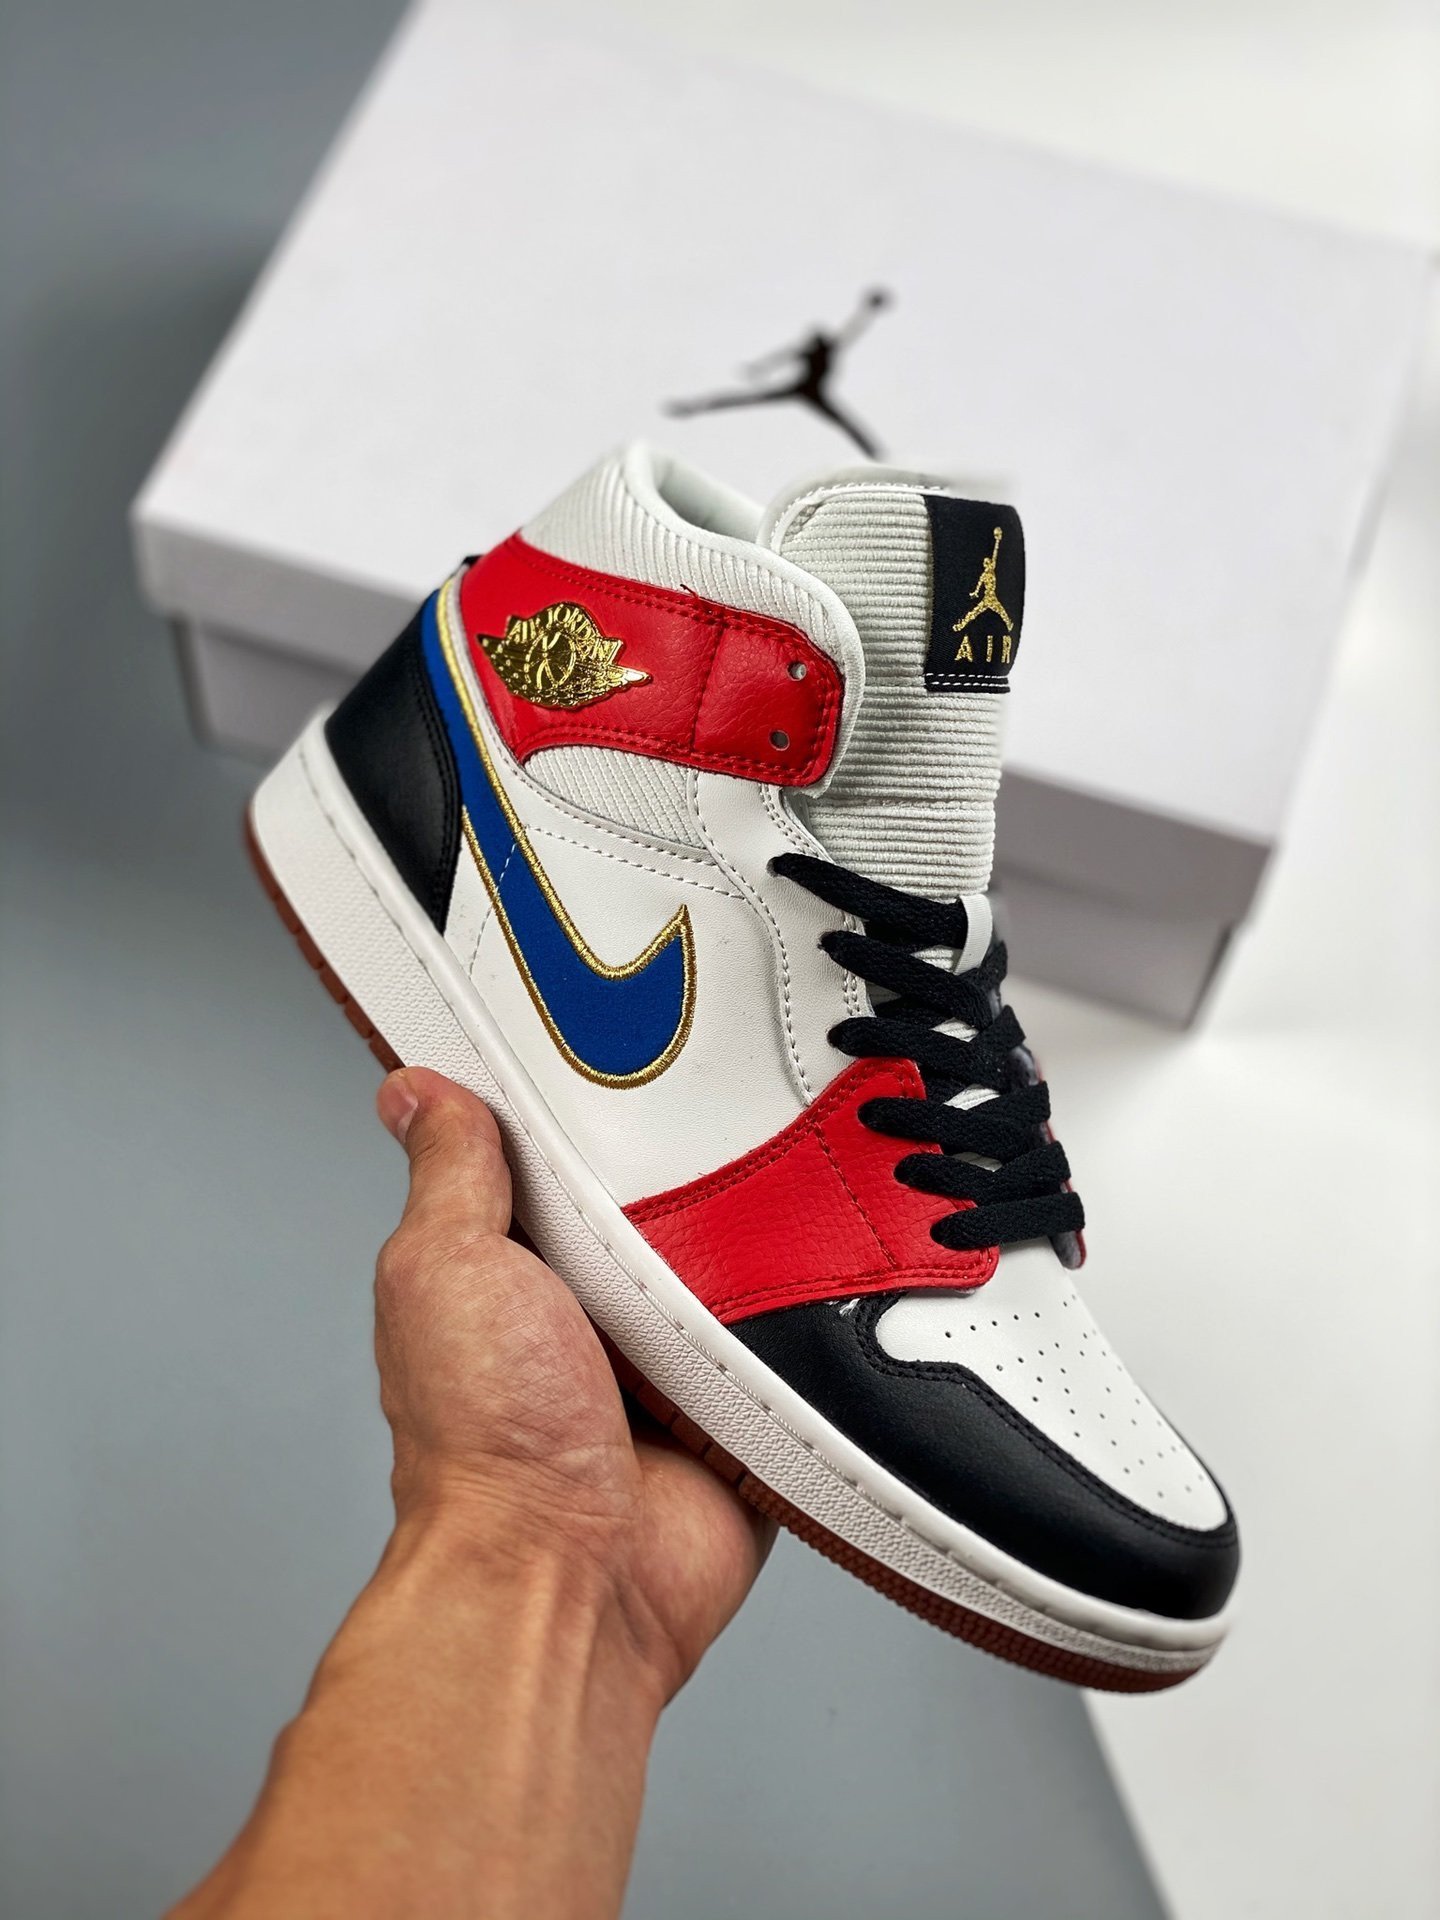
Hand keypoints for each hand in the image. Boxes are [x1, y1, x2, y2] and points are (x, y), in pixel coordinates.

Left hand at [373, 1067, 774, 1700]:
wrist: (572, 1578)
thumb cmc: (484, 1445)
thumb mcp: (447, 1267)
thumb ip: (452, 1173)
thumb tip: (416, 1090)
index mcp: (520, 1268)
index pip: (566, 1155)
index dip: (594, 1101)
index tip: (635, 1039)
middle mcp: (596, 1312)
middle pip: (668, 1199)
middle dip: (698, 1164)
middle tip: (732, 1107)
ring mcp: (673, 1362)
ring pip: (741, 1259)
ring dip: (761, 1238)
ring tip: (785, 1185)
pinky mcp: (743, 1407)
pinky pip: (795, 1336)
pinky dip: (810, 1311)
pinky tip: (824, 1268)